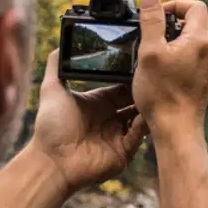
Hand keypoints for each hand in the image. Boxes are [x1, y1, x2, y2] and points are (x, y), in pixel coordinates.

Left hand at [29, 50, 148, 193]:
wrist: (51, 161)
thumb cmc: (50, 126)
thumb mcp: (52, 90)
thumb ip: (57, 67)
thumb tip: (59, 45)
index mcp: (98, 102)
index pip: (122, 87)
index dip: (132, 78)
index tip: (144, 67)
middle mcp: (110, 118)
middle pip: (134, 102)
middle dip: (144, 92)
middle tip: (156, 80)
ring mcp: (117, 136)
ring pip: (140, 119)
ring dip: (148, 109)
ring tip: (156, 96)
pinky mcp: (122, 153)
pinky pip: (138, 138)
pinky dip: (143, 127)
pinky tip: (146, 115)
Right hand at [133, 0, 207, 141]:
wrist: (176, 131)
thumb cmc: (162, 94)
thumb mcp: (150, 52)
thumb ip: (151, 21)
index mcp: (201, 41)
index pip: (195, 7)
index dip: (175, 5)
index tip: (157, 16)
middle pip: (193, 26)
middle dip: (170, 27)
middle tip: (150, 39)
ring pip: (191, 45)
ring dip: (172, 46)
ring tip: (153, 59)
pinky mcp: (204, 83)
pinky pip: (191, 62)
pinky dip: (177, 61)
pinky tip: (161, 75)